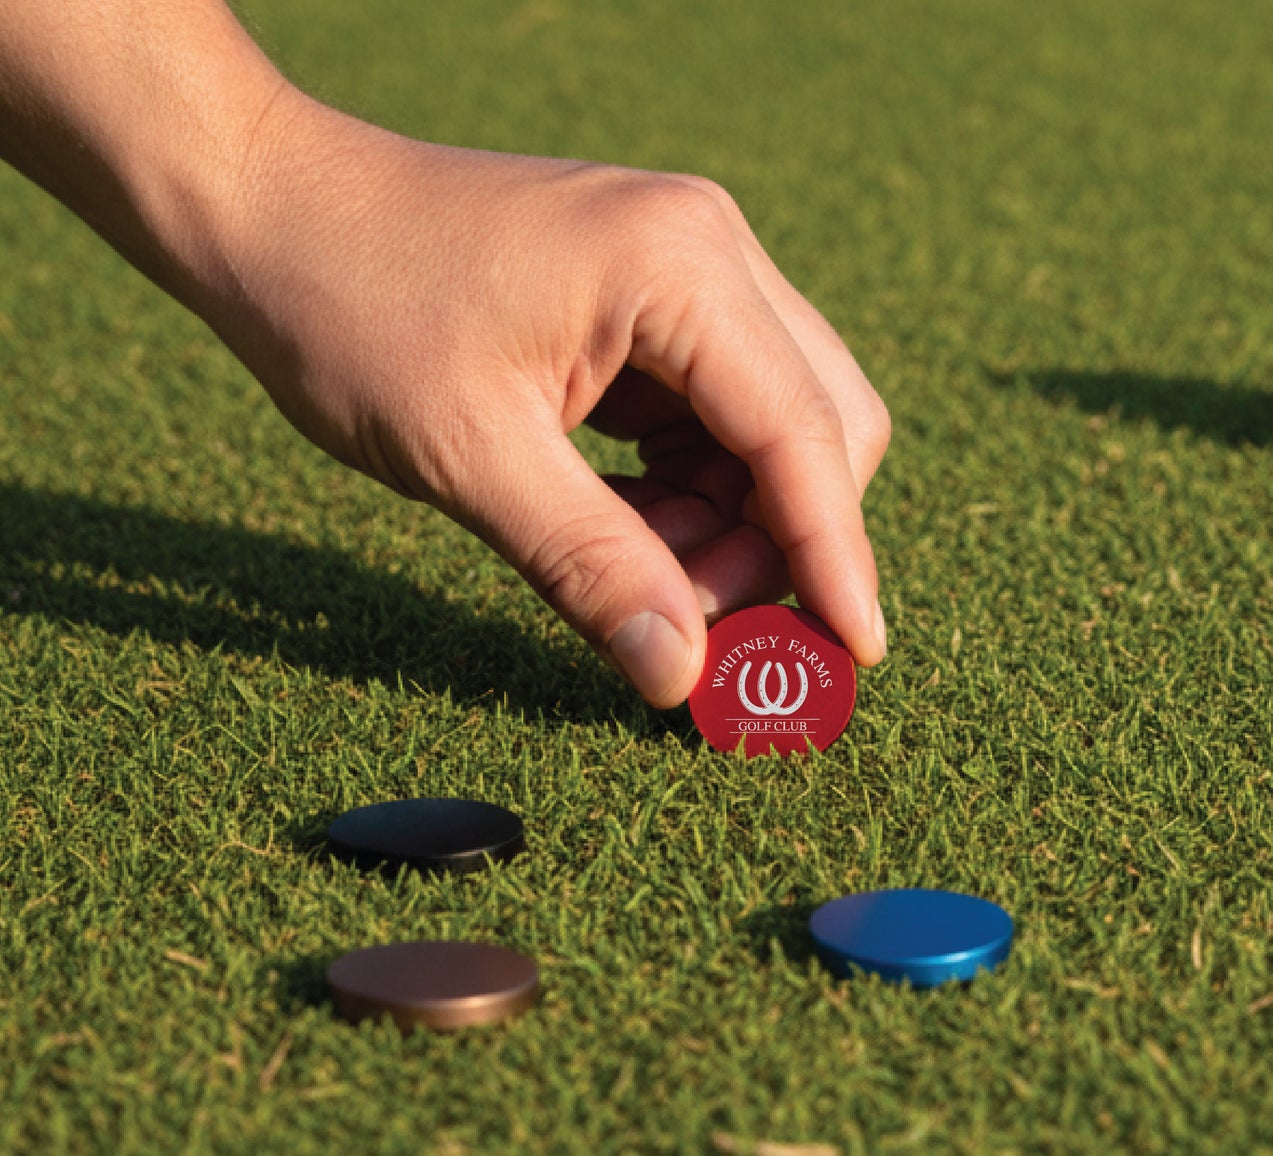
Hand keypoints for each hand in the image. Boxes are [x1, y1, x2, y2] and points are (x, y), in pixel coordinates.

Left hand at [205, 96, 889, 705]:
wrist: (268, 208)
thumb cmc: (352, 308)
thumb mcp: (471, 456)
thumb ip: (591, 568)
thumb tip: (681, 677)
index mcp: (680, 270)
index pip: (806, 435)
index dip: (836, 558)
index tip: (851, 657)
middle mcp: (708, 256)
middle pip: (823, 428)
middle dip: (780, 544)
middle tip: (697, 626)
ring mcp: (685, 275)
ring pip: (777, 433)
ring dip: (732, 528)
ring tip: (638, 575)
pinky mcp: (653, 307)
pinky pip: (719, 421)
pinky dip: (695, 495)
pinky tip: (629, 529)